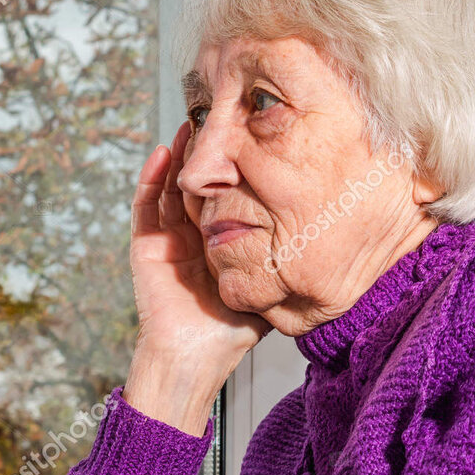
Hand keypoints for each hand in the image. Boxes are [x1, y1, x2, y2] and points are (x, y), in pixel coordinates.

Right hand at [128, 122, 271, 379]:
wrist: (195, 358)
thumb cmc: (232, 332)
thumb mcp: (269, 288)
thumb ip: (286, 263)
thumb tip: (328, 242)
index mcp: (220, 242)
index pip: (225, 195)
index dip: (233, 168)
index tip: (250, 138)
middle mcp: (193, 235)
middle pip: (197, 183)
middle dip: (206, 151)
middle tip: (220, 116)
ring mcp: (168, 238)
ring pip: (171, 186)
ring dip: (179, 154)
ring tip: (192, 122)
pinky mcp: (146, 246)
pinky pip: (146, 205)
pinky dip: (151, 177)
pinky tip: (163, 152)